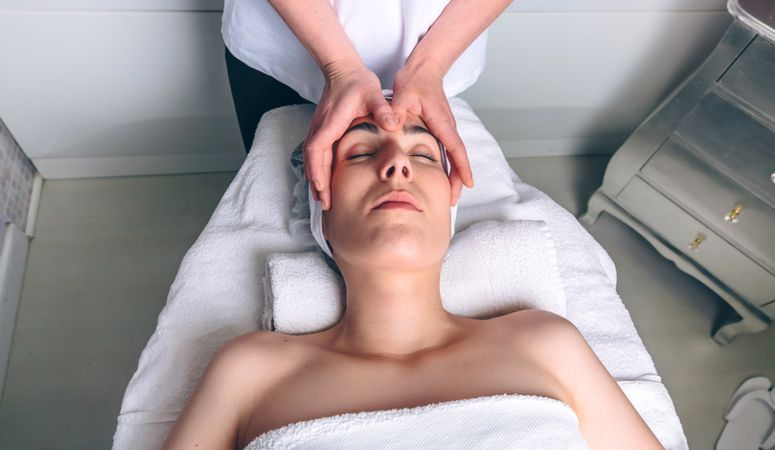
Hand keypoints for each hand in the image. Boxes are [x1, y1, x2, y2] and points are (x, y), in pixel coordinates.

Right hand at [304, 59, 398, 209]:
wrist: (343, 69)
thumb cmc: (357, 82)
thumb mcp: (374, 94)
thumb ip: (383, 109)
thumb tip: (395, 123)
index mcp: (331, 123)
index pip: (317, 150)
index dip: (318, 171)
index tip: (322, 189)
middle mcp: (320, 128)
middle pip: (312, 160)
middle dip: (317, 183)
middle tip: (325, 204)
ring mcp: (318, 129)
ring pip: (311, 159)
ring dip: (315, 179)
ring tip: (322, 200)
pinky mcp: (321, 130)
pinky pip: (315, 155)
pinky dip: (317, 170)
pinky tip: (323, 182)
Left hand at [391, 58, 473, 206]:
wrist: (424, 69)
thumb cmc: (415, 81)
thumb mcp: (402, 94)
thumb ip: (396, 110)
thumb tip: (391, 124)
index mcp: (441, 122)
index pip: (456, 149)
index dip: (462, 167)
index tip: (469, 184)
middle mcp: (448, 127)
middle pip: (458, 158)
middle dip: (458, 180)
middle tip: (453, 201)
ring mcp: (446, 128)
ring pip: (454, 156)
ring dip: (453, 175)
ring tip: (449, 195)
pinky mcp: (441, 128)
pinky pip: (448, 150)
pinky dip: (448, 165)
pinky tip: (441, 176)